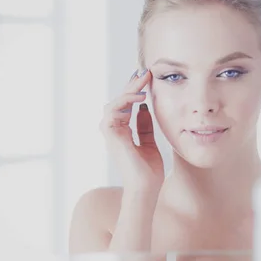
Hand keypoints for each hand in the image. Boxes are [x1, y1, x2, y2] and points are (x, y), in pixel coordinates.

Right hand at [99, 69, 163, 191]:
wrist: (147, 188)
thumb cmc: (149, 171)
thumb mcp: (149, 142)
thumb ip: (145, 125)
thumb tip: (145, 107)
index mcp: (122, 132)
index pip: (126, 106)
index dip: (135, 90)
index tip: (147, 78)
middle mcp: (114, 131)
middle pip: (119, 101)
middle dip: (132, 85)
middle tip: (145, 72)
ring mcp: (111, 133)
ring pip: (115, 103)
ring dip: (129, 89)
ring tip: (143, 80)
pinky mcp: (111, 135)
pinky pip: (113, 111)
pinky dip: (125, 102)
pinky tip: (140, 97)